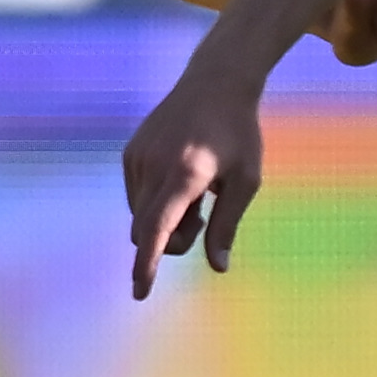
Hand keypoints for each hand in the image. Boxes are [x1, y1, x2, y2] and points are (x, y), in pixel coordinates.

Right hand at [123, 71, 265, 298]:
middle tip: (203, 218)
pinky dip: (155, 204)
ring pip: (139, 217)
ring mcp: (138, 157)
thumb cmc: (238, 134)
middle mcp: (155, 165)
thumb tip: (218, 267)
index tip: (141, 292)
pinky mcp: (130, 153)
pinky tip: (180, 180)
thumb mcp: (245, 181)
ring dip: (165, 221)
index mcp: (186, 174)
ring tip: (195, 193)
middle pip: (147, 231)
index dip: (148, 264)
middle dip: (172, 240)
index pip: (157, 228)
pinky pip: (135, 198)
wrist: (215, 84)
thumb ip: (227, 225)